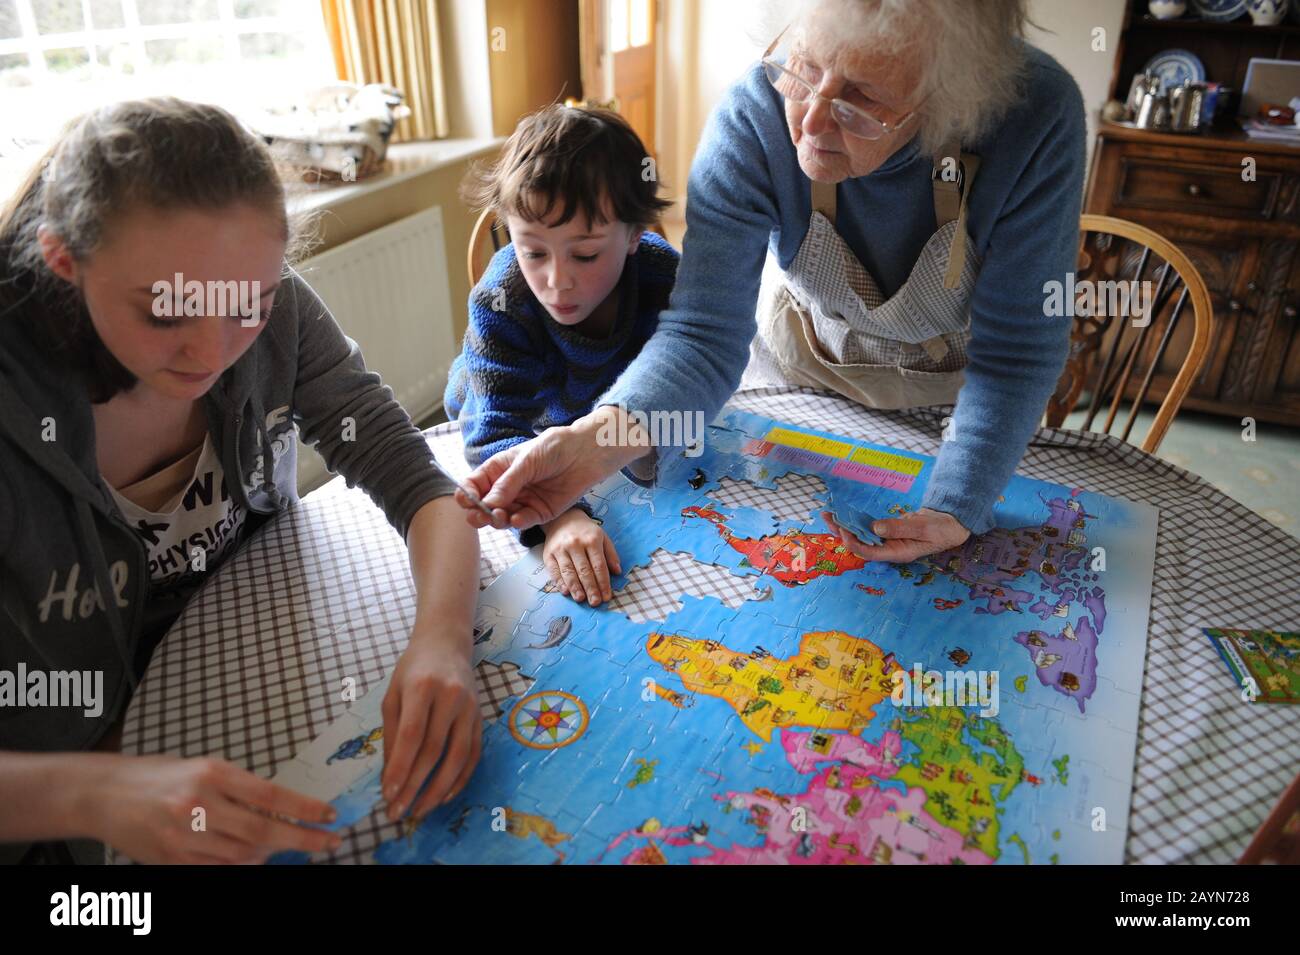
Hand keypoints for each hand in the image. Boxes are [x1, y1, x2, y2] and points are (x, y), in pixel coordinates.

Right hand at [94, 754, 340, 863]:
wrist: (104, 794)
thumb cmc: (158, 776)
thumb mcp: (203, 769)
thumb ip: (239, 789)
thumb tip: (281, 810)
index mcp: (211, 773)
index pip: (270, 794)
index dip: (304, 808)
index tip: (329, 815)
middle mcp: (198, 804)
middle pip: (261, 831)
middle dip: (301, 838)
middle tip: (328, 841)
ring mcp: (183, 837)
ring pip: (242, 856)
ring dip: (270, 854)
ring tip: (285, 846)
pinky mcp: (170, 860)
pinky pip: (217, 870)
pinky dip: (240, 866)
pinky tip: (252, 858)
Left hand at [380, 635, 482, 823]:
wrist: (447, 643)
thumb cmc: (413, 668)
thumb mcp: (393, 693)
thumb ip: (392, 732)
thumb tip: (390, 774)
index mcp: (422, 687)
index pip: (412, 735)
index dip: (400, 768)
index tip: (387, 795)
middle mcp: (450, 697)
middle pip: (434, 750)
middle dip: (414, 786)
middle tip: (399, 812)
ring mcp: (470, 708)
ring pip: (457, 757)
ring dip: (438, 789)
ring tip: (420, 810)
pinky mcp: (480, 717)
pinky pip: (473, 754)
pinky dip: (460, 779)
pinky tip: (445, 795)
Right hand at [456, 408, 645, 530]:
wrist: (585, 454)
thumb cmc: (554, 448)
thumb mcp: (527, 461)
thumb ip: (508, 483)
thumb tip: (488, 504)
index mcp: (497, 470)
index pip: (474, 485)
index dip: (467, 495)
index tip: (467, 501)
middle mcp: (507, 488)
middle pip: (484, 506)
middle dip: (478, 513)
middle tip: (481, 516)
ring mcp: (522, 501)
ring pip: (502, 518)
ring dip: (498, 520)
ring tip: (500, 517)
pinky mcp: (539, 512)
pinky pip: (524, 522)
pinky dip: (519, 523)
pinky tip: (517, 519)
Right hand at [543, 508, 621, 606]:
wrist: (563, 519)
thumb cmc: (586, 532)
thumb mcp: (603, 538)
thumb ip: (611, 554)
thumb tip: (618, 572)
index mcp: (591, 540)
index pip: (599, 565)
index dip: (603, 583)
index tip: (606, 596)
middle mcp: (575, 544)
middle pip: (584, 570)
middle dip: (590, 588)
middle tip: (595, 602)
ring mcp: (560, 549)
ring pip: (568, 572)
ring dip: (575, 587)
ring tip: (581, 599)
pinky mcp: (548, 554)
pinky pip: (554, 570)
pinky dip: (559, 582)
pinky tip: (566, 591)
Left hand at [824, 507, 969, 563]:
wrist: (950, 524)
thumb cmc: (941, 529)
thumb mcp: (924, 527)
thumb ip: (900, 528)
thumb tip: (875, 527)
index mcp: (897, 553)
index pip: (869, 552)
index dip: (854, 543)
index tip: (844, 530)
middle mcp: (888, 549)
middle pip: (860, 545)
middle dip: (842, 533)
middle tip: (827, 517)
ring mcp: (887, 540)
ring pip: (861, 536)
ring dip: (845, 526)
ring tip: (829, 514)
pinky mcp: (887, 531)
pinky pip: (868, 528)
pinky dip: (856, 521)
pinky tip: (845, 513)